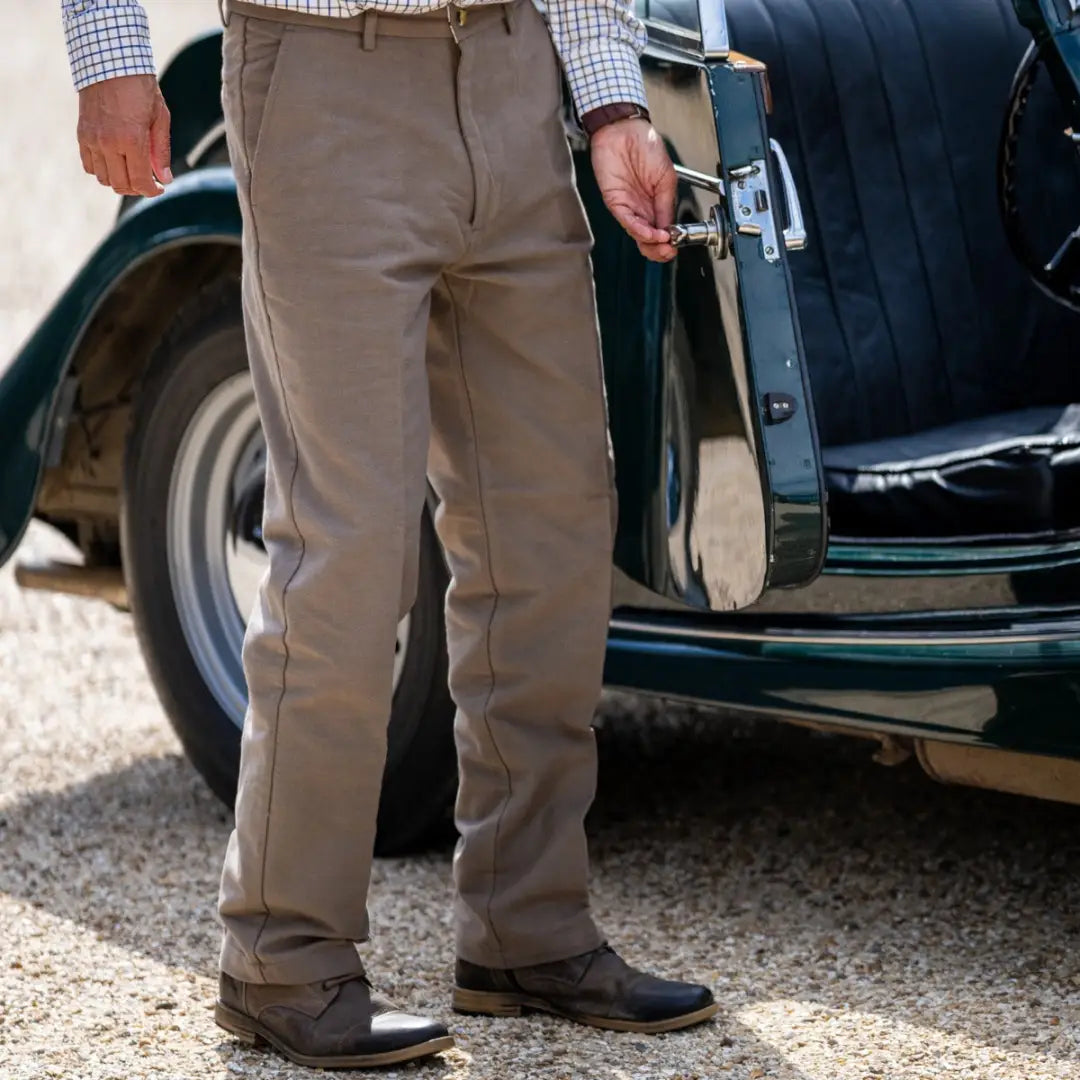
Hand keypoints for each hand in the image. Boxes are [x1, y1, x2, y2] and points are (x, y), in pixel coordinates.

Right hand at [77, 74, 171, 197]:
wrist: (109, 62)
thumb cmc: (140, 87)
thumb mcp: (160, 117)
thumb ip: (161, 151)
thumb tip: (165, 179)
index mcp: (131, 140)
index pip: (140, 182)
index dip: (151, 191)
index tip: (159, 188)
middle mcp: (108, 143)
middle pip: (121, 185)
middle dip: (136, 189)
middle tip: (147, 182)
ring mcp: (92, 139)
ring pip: (103, 178)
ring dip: (119, 181)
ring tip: (131, 171)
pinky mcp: (82, 134)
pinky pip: (89, 165)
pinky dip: (102, 170)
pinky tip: (114, 162)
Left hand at [590, 118, 676, 262]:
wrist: (625, 129)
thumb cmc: (645, 145)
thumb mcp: (666, 176)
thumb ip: (666, 203)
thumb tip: (670, 226)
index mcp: (656, 202)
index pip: (662, 229)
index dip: (669, 241)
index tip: (675, 245)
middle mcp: (642, 207)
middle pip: (648, 238)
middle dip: (658, 249)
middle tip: (668, 250)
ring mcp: (628, 206)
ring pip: (637, 234)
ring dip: (650, 242)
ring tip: (661, 242)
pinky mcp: (615, 201)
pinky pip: (626, 220)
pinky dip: (638, 229)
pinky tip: (649, 232)